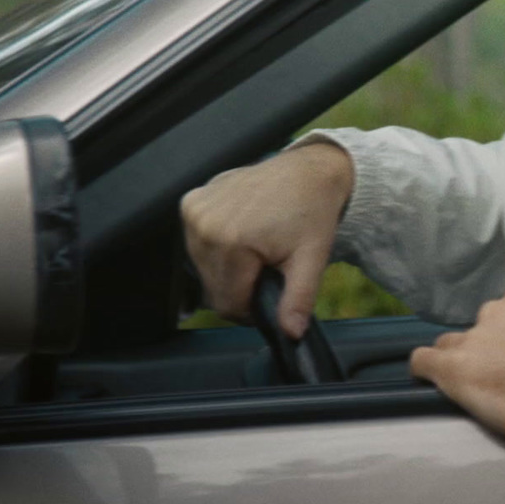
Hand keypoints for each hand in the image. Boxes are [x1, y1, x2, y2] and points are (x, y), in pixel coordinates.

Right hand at [181, 142, 353, 337]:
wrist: (310, 170)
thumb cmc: (312, 209)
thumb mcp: (312, 258)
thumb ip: (298, 300)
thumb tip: (290, 333)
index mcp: (230, 240)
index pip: (227, 303)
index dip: (251, 307)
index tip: (272, 289)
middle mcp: (204, 224)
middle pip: (214, 288)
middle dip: (242, 286)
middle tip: (269, 264)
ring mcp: (194, 211)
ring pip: (204, 269)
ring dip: (229, 267)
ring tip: (258, 245)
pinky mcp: (191, 202)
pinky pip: (199, 245)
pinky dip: (219, 246)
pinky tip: (244, 230)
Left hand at [411, 280, 504, 499]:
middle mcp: (496, 311)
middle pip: (487, 324)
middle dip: (496, 344)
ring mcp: (472, 340)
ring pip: (453, 342)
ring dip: (463, 356)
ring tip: (477, 381)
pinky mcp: (453, 370)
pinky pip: (425, 362)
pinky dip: (427, 369)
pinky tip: (433, 379)